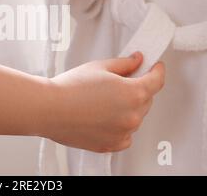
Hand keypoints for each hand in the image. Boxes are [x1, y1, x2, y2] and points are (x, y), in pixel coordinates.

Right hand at [42, 53, 164, 152]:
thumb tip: (137, 61)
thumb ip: (124, 64)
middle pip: (146, 99)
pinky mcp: (111, 145)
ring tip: (103, 101)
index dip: (157, 71)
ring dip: (128, 108)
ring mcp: (123, 133)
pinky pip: (125, 135)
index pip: (157, 81)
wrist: (49, 109)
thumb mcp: (99, 67)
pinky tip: (102, 117)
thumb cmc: (70, 88)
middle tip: (119, 82)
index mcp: (133, 93)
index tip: (155, 67)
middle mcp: (133, 116)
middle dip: (138, 89)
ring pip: (135, 117)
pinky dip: (120, 126)